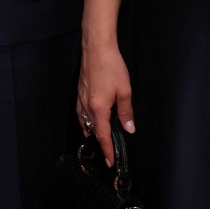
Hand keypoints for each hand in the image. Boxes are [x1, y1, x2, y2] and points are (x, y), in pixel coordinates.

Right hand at [77, 42, 135, 166]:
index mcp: (99, 108)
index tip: (110, 161)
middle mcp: (87, 105)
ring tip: (95, 140)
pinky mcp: (80, 90)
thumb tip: (129, 128)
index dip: (108, 149)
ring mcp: (81, 97)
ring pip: (84, 121)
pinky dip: (83, 119)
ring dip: (91, 132)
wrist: (97, 47)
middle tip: (107, 153)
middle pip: (93, 130)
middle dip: (100, 143)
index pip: (103, 135)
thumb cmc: (111, 66)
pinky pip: (80, 111)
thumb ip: (126, 111)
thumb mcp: (125, 90)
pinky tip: (86, 119)